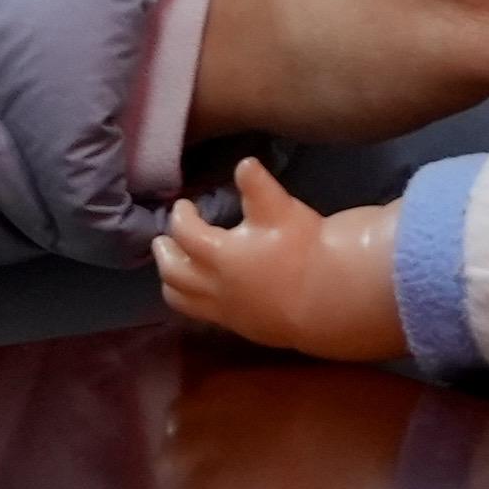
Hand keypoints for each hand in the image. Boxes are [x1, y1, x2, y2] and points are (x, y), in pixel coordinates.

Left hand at [154, 165, 407, 362]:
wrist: (326, 295)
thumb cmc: (303, 247)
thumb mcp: (281, 208)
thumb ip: (257, 185)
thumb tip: (242, 163)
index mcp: (219, 254)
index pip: (184, 234)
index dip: (180, 217)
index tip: (183, 205)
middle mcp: (213, 285)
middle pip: (173, 272)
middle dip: (165, 253)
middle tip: (162, 240)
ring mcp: (224, 309)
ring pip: (181, 299)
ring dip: (171, 281)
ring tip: (173, 269)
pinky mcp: (237, 325)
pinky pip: (201, 314)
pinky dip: (191, 300)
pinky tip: (202, 292)